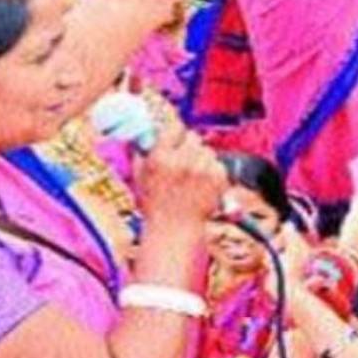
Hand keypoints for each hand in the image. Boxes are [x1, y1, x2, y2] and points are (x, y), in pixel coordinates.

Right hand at [137, 118, 228, 233]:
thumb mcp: (139, 177)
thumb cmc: (154, 204)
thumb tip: (140, 133)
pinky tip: (201, 185)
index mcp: (161, 158)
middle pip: (193, 137)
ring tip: (192, 176)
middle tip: (184, 158)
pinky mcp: (218, 178)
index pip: (174, 127)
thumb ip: (139, 152)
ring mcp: (202, 169)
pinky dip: (212, 171)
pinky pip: (218, 163)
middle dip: (188, 145)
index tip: (175, 135)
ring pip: (207, 150)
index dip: (175, 130)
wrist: (174, 229)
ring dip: (201, 158)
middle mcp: (183, 161)